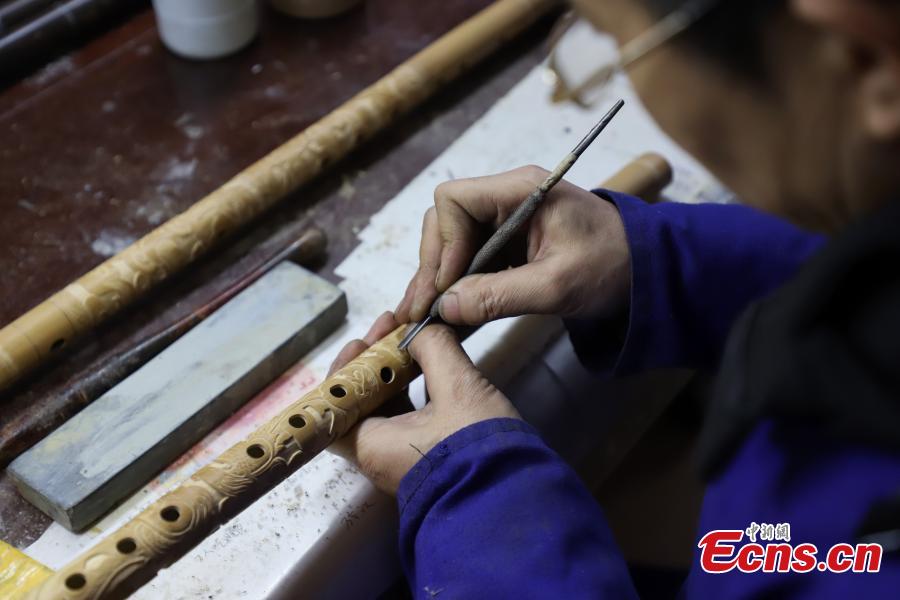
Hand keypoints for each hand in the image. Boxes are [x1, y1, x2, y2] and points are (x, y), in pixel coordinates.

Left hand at [328, 312, 519, 493]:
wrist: (512, 503)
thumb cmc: (479, 450)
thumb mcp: (459, 388)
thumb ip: (436, 350)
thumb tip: (422, 329)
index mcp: (372, 443)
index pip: (335, 403)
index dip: (345, 368)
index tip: (363, 342)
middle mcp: (378, 456)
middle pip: (359, 401)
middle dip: (373, 362)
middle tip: (389, 330)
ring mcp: (401, 459)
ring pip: (383, 409)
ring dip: (392, 375)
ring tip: (409, 340)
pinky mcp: (424, 459)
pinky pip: (405, 420)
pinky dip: (409, 392)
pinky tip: (427, 368)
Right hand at [394, 165, 630, 325]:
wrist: (649, 270)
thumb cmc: (614, 266)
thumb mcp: (557, 286)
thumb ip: (499, 296)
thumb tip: (445, 308)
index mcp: (521, 190)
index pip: (454, 200)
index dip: (443, 243)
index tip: (446, 285)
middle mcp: (507, 198)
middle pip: (445, 221)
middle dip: (433, 264)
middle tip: (422, 309)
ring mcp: (506, 220)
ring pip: (453, 242)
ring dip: (438, 278)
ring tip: (423, 316)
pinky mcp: (510, 243)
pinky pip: (470, 259)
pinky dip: (456, 284)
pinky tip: (445, 311)